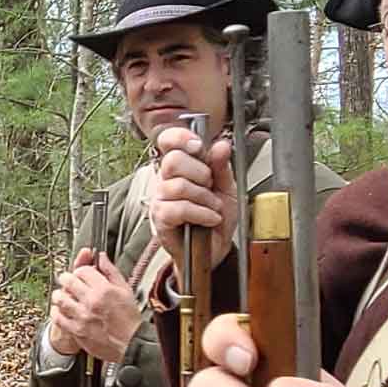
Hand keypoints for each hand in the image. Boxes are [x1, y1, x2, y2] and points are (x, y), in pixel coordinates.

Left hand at [47, 254, 142, 365]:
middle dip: (66, 278)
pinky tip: (61, 310)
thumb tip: (102, 257)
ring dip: (60, 294)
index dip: (80, 270)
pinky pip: (58, 317)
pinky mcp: (77, 331)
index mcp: (104, 289)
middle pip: (68, 281)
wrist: (131, 344)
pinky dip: (56, 311)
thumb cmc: (129, 319)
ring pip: (60, 298)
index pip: (82, 270)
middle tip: (67, 281)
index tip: (81, 274)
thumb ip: (111, 271)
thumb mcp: (125, 290)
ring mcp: (82, 316)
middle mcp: (92, 301)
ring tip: (63, 295)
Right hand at [148, 122, 237, 273]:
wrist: (216, 249)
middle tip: (210, 186)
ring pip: (179, 186)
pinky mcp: (160, 218)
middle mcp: (166, 179)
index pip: (168, 140)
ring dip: (205, 198)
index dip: (181, 137)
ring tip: (213, 207)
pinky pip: (178, 209)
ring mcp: (161, 198)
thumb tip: (221, 145)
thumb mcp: (227, 188)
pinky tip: (209, 218)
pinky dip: (201, 213)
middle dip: (201, 173)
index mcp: (181, 166)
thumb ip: (222, 166)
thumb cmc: (216, 218)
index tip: (198, 146)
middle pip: (174, 160)